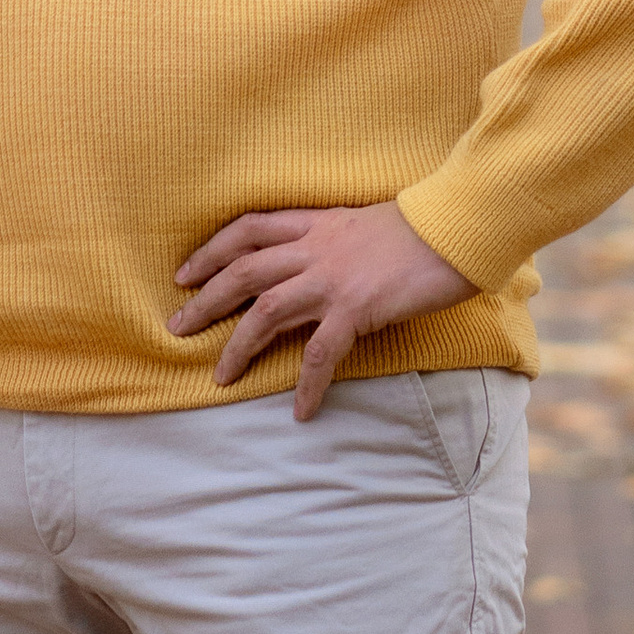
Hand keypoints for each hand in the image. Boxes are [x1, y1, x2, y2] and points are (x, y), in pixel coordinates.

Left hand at [169, 201, 475, 419]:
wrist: (456, 228)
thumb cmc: (421, 229)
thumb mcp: (364, 223)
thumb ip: (334, 239)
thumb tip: (318, 263)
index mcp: (316, 222)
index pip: (248, 229)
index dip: (211, 250)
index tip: (185, 273)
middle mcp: (315, 248)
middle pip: (243, 271)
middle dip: (205, 300)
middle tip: (177, 327)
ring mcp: (333, 278)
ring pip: (267, 312)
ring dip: (238, 346)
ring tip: (219, 376)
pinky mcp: (356, 308)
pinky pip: (319, 353)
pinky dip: (306, 384)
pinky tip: (301, 410)